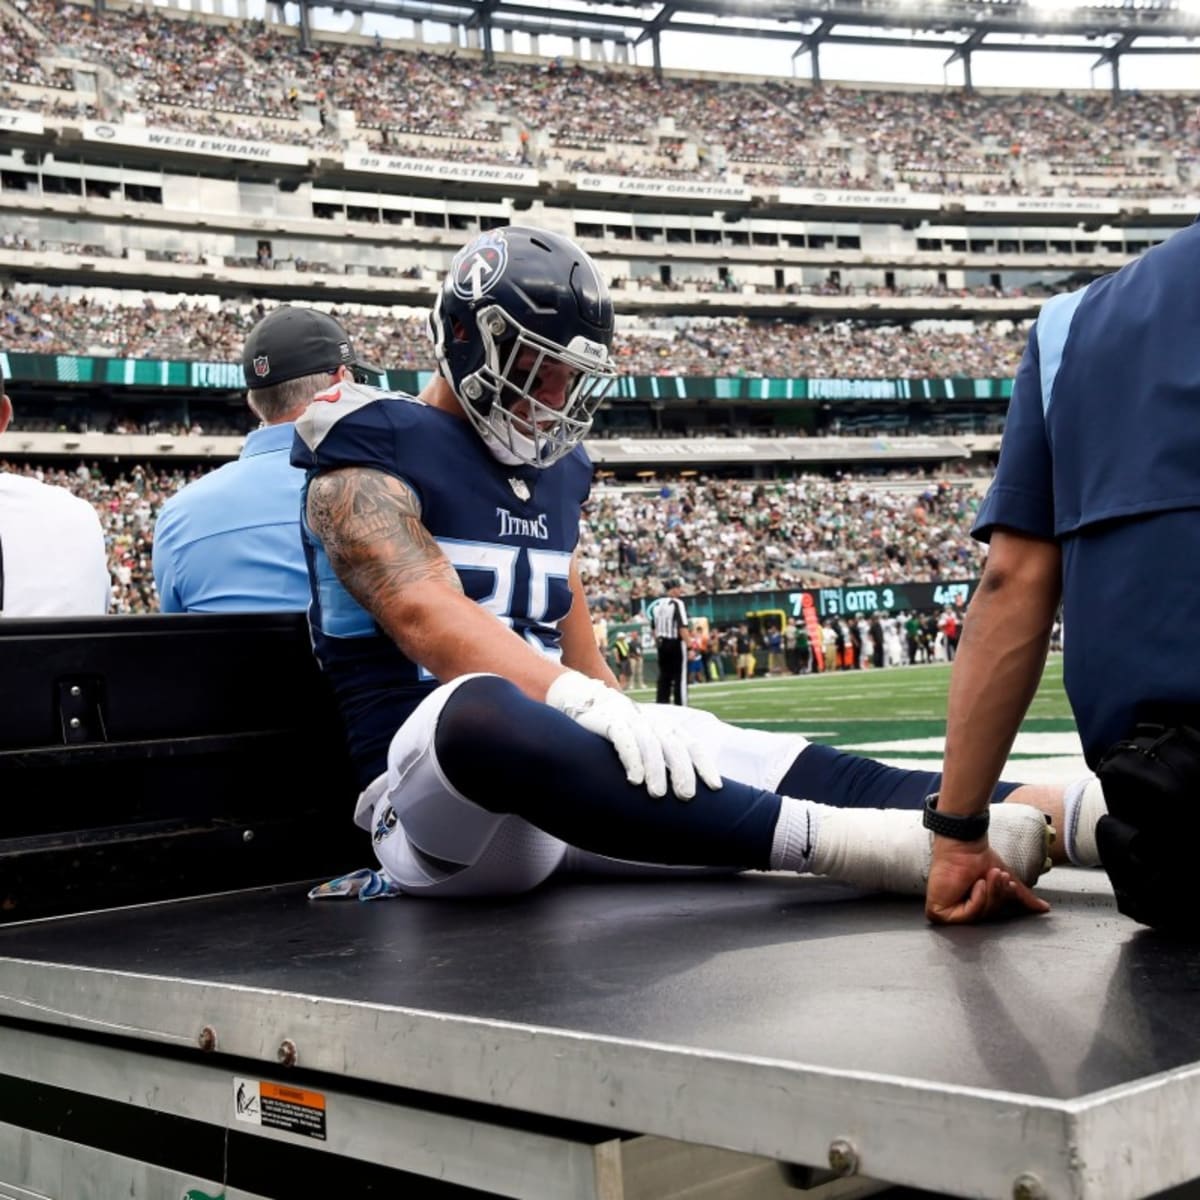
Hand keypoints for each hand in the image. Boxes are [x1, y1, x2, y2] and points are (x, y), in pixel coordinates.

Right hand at [545, 670, 722, 799]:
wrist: (586, 702)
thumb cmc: (622, 732)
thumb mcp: (645, 740)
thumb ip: (663, 758)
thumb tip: (685, 791)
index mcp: (665, 727)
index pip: (690, 744)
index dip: (704, 765)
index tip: (715, 787)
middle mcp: (652, 722)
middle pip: (673, 745)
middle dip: (682, 771)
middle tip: (686, 796)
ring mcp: (630, 720)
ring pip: (650, 744)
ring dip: (655, 770)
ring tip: (657, 794)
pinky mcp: (609, 722)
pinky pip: (623, 739)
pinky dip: (631, 758)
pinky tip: (634, 779)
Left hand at [925, 836, 1050, 924]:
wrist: (964, 845)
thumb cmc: (979, 860)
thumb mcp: (1006, 882)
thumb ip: (1023, 897)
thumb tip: (1045, 909)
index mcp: (971, 907)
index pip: (993, 915)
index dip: (1004, 900)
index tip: (1010, 885)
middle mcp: (957, 912)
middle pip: (987, 917)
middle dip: (997, 895)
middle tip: (997, 876)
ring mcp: (946, 914)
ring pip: (978, 917)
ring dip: (989, 894)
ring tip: (988, 876)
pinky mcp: (937, 912)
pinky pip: (965, 917)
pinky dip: (976, 900)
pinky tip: (975, 884)